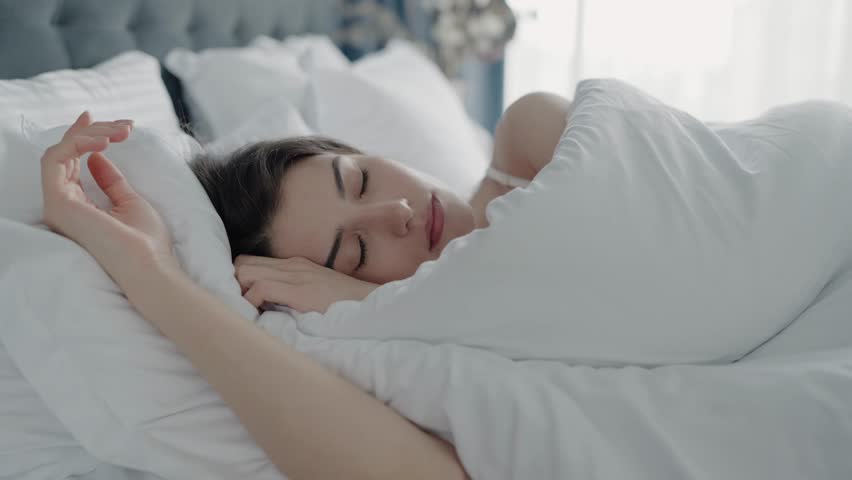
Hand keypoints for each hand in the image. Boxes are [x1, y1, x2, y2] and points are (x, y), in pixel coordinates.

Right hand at [41, 111, 175, 278]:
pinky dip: (77, 143)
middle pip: (64, 154)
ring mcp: (58, 205)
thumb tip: (96, 156)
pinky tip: (104, 142)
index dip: (86, 137)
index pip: (72, 163)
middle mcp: (63, 205)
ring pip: (59, 152)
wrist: (149, 265)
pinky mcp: (58, 203)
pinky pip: (55, 159)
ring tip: (121, 133)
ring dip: (89, 135)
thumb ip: (110, 180)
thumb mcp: (129, 201)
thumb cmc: (145, 241)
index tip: (110, 121)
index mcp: (79, 205)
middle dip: (93, 131)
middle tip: (124, 125)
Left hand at [234, 255, 377, 312]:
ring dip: (239, 292)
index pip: (251, 262)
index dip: (239, 281)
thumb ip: (293, 296)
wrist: (373, 306)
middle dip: (233, 285)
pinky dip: (251, 302)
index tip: (240, 302)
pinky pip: (261, 287)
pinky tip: (259, 315)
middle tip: (238, 307)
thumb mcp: (315, 296)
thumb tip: (267, 310)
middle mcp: (292, 265)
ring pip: (245, 271)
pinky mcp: (301, 289)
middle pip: (242, 263)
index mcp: (295, 265)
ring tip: (245, 312)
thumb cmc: (346, 307)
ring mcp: (297, 274)